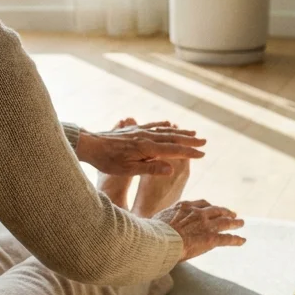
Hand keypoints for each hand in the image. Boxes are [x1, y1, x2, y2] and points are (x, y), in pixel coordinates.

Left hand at [75, 118, 205, 176]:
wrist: (90, 145)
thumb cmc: (108, 161)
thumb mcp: (128, 170)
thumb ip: (151, 169)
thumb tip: (172, 169)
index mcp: (147, 148)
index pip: (173, 150)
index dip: (189, 152)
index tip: (203, 154)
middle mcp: (146, 136)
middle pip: (172, 138)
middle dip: (189, 140)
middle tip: (204, 142)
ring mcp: (140, 131)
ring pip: (164, 131)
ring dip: (179, 132)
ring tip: (192, 132)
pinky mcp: (133, 129)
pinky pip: (152, 125)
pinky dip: (163, 125)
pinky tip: (169, 124)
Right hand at [155, 199, 245, 260]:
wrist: (160, 240)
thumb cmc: (154, 233)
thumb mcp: (156, 220)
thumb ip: (162, 221)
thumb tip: (153, 225)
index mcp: (185, 207)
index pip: (201, 204)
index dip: (209, 206)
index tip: (212, 208)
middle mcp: (198, 213)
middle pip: (216, 210)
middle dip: (225, 211)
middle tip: (232, 213)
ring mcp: (206, 225)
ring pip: (225, 222)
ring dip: (235, 222)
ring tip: (241, 223)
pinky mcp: (211, 238)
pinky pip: (227, 238)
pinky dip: (236, 239)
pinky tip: (242, 240)